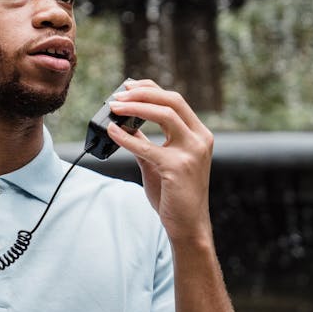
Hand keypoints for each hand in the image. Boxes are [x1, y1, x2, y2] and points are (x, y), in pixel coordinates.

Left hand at [103, 79, 213, 244]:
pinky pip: (147, 146)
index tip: (128, 86)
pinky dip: (126, 137)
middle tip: (118, 94)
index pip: (176, 100)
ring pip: (165, 115)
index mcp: (198, 134)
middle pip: (172, 101)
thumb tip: (124, 124)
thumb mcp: (159, 161)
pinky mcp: (178, 167)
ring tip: (114, 107)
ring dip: (136, 107)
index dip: (151, 89)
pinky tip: (112, 131)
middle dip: (143, 93)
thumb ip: (146, 141)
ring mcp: (192, 152)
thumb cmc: (174, 194)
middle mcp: (200, 139)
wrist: (188, 225)